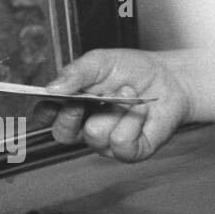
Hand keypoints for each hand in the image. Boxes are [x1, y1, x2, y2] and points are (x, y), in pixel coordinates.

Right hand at [41, 48, 197, 161]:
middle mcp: (85, 126)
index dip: (45, 111)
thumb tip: (51, 88)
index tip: (52, 99)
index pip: (45, 116)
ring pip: (94, 135)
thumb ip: (74, 73)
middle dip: (73, 114)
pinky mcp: (130, 151)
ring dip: (114, 109)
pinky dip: (132, 122)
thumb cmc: (132, 69)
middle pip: (62, 134)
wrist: (169, 78)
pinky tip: (139, 110)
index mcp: (71, 104)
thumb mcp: (99, 61)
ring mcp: (107, 142)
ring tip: (127, 93)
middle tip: (88, 97)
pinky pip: (120, 143)